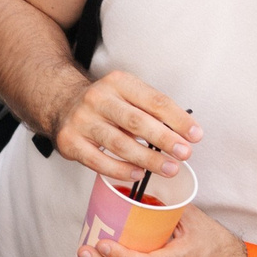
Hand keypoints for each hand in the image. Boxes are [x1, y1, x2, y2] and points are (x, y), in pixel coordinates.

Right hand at [51, 69, 199, 184]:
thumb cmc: (106, 104)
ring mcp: (82, 120)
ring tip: (169, 169)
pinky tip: (138, 174)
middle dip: (165, 140)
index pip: (154, 100)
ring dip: (148, 159)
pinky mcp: (70, 142)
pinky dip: (121, 170)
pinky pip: (99, 161)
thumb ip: (152, 111)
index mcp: (118, 82)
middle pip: (137, 122)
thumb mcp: (127, 95)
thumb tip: (184, 135)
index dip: (178, 119)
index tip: (196, 135)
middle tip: (185, 154)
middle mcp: (98, 98)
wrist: (61, 104)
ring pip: (120, 144)